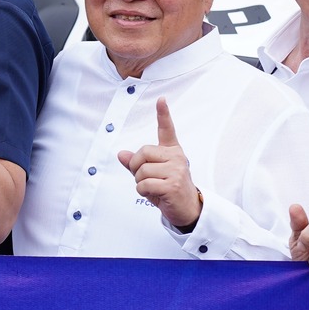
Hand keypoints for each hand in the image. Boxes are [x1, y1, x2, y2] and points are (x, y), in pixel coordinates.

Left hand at [118, 97, 201, 228]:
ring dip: (140, 182)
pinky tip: (154, 195)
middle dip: (136, 167)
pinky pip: (144, 184)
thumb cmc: (168, 190)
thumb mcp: (151, 174)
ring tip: (153, 188)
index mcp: (172, 152)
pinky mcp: (172, 185)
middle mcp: (177, 158)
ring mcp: (176, 171)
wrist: (187, 210)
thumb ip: (136, 163)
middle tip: (145, 178)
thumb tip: (121, 154)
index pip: (167, 130)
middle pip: (142, 152)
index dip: (163, 114)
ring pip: (141, 170)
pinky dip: (143, 192)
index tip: (161, 100)